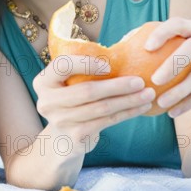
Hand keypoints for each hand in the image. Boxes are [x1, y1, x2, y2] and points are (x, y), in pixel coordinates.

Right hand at [33, 55, 154, 155]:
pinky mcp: (76, 137)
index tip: (108, 65)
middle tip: (140, 80)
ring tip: (148, 94)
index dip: (86, 64)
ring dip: (128, 100)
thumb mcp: (67, 84)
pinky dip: (127, 113)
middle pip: (87, 91)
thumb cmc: (71, 101)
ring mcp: (61, 122)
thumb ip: (81, 71)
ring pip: (101, 108)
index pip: (62, 66)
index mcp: (43, 82)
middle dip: (118, 85)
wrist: (62, 139)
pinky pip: (107, 122)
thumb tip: (124, 52)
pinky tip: (141, 107)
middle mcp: (47, 102)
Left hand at [144, 17, 190, 117]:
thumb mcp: (171, 44)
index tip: (146, 47)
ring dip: (180, 91)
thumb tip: (116, 50)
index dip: (163, 33)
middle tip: (155, 80)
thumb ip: (147, 44)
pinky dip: (188, 103)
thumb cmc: (181, 52)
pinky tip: (171, 113)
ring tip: (160, 102)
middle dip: (174, 63)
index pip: (177, 24)